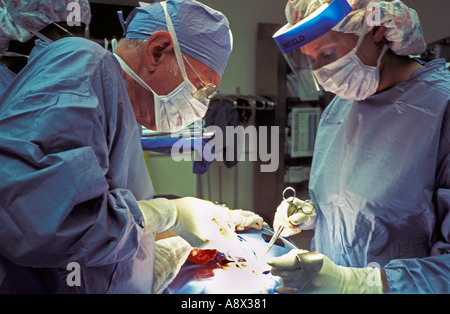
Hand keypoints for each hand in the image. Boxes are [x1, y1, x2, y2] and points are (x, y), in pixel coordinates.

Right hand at [170, 197, 262, 248]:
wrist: (169, 212)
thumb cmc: (188, 209)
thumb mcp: (209, 208)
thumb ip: (223, 215)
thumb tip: (232, 218)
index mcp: (210, 239)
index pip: (229, 245)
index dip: (237, 243)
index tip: (243, 243)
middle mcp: (205, 245)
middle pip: (223, 242)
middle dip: (228, 233)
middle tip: (231, 222)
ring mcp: (198, 244)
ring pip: (215, 239)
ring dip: (220, 231)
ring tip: (219, 219)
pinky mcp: (193, 241)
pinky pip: (207, 238)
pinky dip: (212, 231)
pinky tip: (210, 221)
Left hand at [267, 250, 382, 293]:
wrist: (339, 281)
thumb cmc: (324, 266)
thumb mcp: (314, 256)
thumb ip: (298, 256)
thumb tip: (280, 260)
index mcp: (310, 260)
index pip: (289, 261)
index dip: (277, 261)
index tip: (268, 261)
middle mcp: (308, 272)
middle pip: (285, 272)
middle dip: (275, 270)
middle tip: (273, 268)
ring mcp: (308, 283)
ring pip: (286, 281)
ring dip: (280, 278)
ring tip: (281, 275)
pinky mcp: (308, 292)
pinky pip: (291, 292)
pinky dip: (282, 290)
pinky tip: (279, 287)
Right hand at [273, 197, 316, 236]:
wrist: (311, 217)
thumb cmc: (311, 214)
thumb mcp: (308, 215)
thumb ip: (300, 217)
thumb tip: (291, 220)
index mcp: (290, 202)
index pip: (281, 210)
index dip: (284, 219)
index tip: (291, 225)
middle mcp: (284, 207)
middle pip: (278, 217)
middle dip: (287, 225)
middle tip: (297, 228)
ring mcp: (281, 214)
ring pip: (278, 224)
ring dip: (287, 229)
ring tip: (297, 229)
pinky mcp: (281, 221)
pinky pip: (279, 228)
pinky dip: (286, 232)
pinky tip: (294, 231)